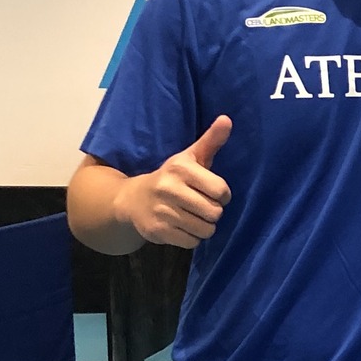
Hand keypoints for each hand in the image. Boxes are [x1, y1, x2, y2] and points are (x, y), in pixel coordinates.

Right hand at [116, 117, 233, 248]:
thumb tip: (227, 119)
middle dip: (213, 212)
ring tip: (193, 217)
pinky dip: (191, 238)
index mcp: (180, 168)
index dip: (222, 195)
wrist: (132, 200)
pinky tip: (182, 227)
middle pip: (214, 212)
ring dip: (204, 227)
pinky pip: (191, 242)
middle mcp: (169, 188)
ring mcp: (162, 210)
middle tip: (201, 206)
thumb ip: (211, 141)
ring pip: (205, 229)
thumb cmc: (171, 178)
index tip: (212, 192)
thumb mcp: (189, 157)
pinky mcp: (157, 231)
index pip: (221, 190)